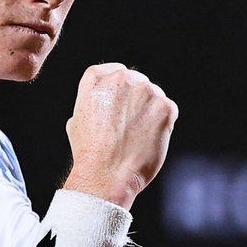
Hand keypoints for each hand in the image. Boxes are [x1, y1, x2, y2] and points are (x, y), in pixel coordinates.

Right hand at [64, 63, 177, 209]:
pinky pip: (169, 110)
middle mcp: (121, 78)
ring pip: (154, 95)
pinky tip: (149, 139)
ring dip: (150, 111)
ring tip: (138, 137)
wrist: (105, 174)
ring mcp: (145, 90)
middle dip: (135, 101)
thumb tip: (105, 106)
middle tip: (130, 126)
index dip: (118, 91)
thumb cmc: (89, 153)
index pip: (113, 72)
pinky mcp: (164, 106)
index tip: (120, 105)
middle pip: (136, 81)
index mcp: (96, 78)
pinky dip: (163, 123)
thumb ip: (92, 103)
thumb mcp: (77, 120)